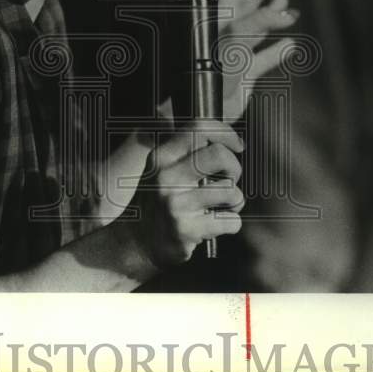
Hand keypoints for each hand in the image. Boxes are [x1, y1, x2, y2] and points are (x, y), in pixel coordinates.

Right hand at [129, 119, 245, 266]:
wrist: (135, 243)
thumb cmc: (159, 201)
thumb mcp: (161, 169)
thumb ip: (186, 152)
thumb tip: (230, 141)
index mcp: (161, 157)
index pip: (199, 129)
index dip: (226, 134)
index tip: (236, 146)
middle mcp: (166, 177)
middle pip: (219, 155)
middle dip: (234, 168)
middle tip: (230, 179)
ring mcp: (175, 204)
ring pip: (231, 191)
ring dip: (236, 201)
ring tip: (222, 206)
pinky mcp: (186, 230)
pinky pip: (231, 221)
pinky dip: (231, 224)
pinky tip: (215, 225)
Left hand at [217, 0, 298, 122]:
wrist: (200, 119)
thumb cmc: (209, 78)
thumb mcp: (233, 45)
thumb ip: (256, 24)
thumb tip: (284, 11)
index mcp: (219, 22)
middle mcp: (226, 35)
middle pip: (248, 0)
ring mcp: (236, 54)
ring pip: (257, 26)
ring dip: (271, 11)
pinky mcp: (243, 76)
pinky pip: (264, 58)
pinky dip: (277, 50)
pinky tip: (291, 45)